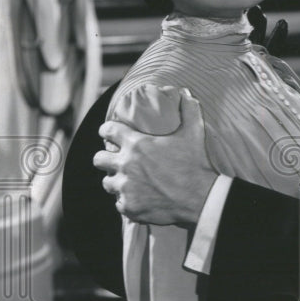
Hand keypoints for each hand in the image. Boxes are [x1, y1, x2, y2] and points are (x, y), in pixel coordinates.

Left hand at [93, 88, 217, 225]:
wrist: (201, 199)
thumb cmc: (196, 164)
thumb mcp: (194, 132)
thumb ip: (188, 110)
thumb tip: (185, 93)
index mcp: (136, 144)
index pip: (107, 131)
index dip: (107, 130)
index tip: (110, 133)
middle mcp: (126, 165)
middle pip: (98, 159)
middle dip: (106, 158)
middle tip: (117, 160)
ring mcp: (126, 188)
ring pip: (107, 182)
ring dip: (115, 181)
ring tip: (127, 182)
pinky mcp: (129, 207)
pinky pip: (119, 203)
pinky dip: (127, 201)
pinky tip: (138, 198)